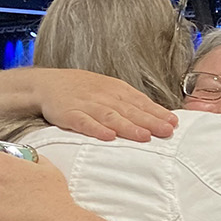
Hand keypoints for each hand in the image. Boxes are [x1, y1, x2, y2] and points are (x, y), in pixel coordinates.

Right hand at [31, 69, 176, 141]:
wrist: (47, 83)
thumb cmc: (83, 89)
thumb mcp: (109, 90)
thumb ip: (130, 103)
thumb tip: (157, 116)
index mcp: (116, 90)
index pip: (140, 102)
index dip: (157, 113)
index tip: (174, 123)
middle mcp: (104, 97)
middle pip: (130, 111)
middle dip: (150, 121)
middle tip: (167, 131)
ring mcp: (86, 105)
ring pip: (111, 117)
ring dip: (128, 127)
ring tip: (145, 137)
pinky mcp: (69, 115)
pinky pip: (84, 122)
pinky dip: (96, 129)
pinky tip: (108, 137)